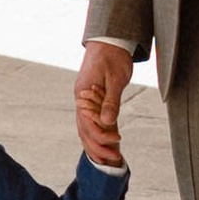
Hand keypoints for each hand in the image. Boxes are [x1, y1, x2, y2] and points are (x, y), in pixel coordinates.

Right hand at [75, 42, 129, 167]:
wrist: (109, 40)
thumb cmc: (113, 57)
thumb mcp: (116, 79)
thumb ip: (111, 101)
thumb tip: (107, 123)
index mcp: (83, 95)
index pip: (88, 122)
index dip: (101, 135)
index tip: (117, 141)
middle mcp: (81, 100)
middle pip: (84, 129)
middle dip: (97, 147)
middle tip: (114, 159)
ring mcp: (85, 101)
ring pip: (86, 128)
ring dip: (96, 144)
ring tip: (110, 158)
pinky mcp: (93, 100)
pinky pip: (92, 121)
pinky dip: (98, 134)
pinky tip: (107, 144)